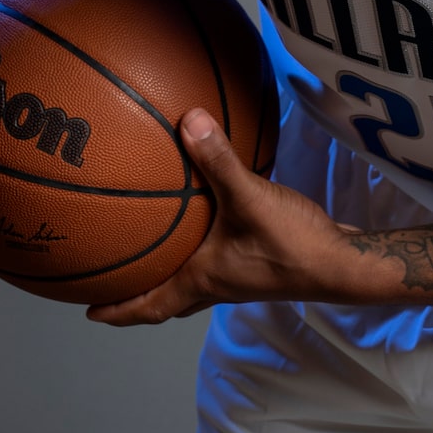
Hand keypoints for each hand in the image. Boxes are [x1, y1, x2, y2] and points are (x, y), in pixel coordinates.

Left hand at [87, 109, 366, 325]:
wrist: (344, 264)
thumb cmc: (293, 244)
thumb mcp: (249, 197)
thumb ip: (219, 160)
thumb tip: (188, 120)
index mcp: (202, 280)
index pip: (149, 307)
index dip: (117, 311)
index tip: (88, 312)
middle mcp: (217, 285)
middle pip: (169, 300)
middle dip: (139, 296)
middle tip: (115, 285)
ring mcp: (241, 278)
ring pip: (195, 283)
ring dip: (172, 274)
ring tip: (153, 254)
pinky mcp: (262, 266)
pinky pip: (220, 263)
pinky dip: (205, 251)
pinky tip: (211, 221)